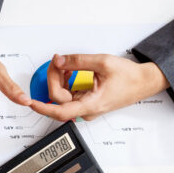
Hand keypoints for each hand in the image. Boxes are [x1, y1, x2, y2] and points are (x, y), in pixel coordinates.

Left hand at [30, 54, 168, 121]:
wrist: (144, 82)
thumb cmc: (129, 77)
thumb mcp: (102, 63)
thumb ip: (78, 61)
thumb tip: (59, 60)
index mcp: (90, 105)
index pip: (59, 111)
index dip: (42, 107)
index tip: (30, 102)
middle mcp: (86, 111)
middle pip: (58, 99)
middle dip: (54, 78)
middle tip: (57, 61)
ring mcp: (86, 108)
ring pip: (62, 97)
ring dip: (59, 79)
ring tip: (66, 64)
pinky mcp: (86, 103)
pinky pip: (69, 95)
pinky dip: (66, 82)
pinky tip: (70, 71)